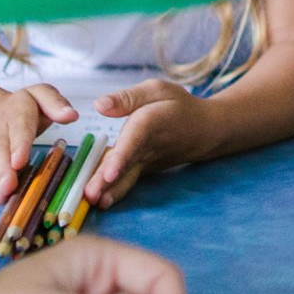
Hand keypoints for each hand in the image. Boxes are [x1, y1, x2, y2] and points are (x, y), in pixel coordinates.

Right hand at [0, 84, 77, 204]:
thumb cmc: (25, 107)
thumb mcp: (41, 95)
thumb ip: (55, 103)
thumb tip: (71, 115)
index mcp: (16, 112)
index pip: (18, 128)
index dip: (18, 146)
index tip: (20, 161)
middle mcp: (1, 131)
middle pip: (1, 150)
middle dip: (4, 169)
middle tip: (9, 186)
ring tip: (2, 198)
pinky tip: (0, 202)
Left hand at [85, 80, 216, 210]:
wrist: (203, 131)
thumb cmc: (177, 106)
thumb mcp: (156, 90)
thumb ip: (127, 98)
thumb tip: (99, 105)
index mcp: (149, 123)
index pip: (134, 141)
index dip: (121, 158)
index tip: (108, 174)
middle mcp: (147, 147)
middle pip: (126, 165)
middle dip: (107, 181)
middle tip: (89, 195)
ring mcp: (146, 162)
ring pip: (126, 177)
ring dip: (110, 191)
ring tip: (93, 202)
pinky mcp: (143, 170)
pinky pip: (128, 181)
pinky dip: (115, 192)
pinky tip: (102, 203)